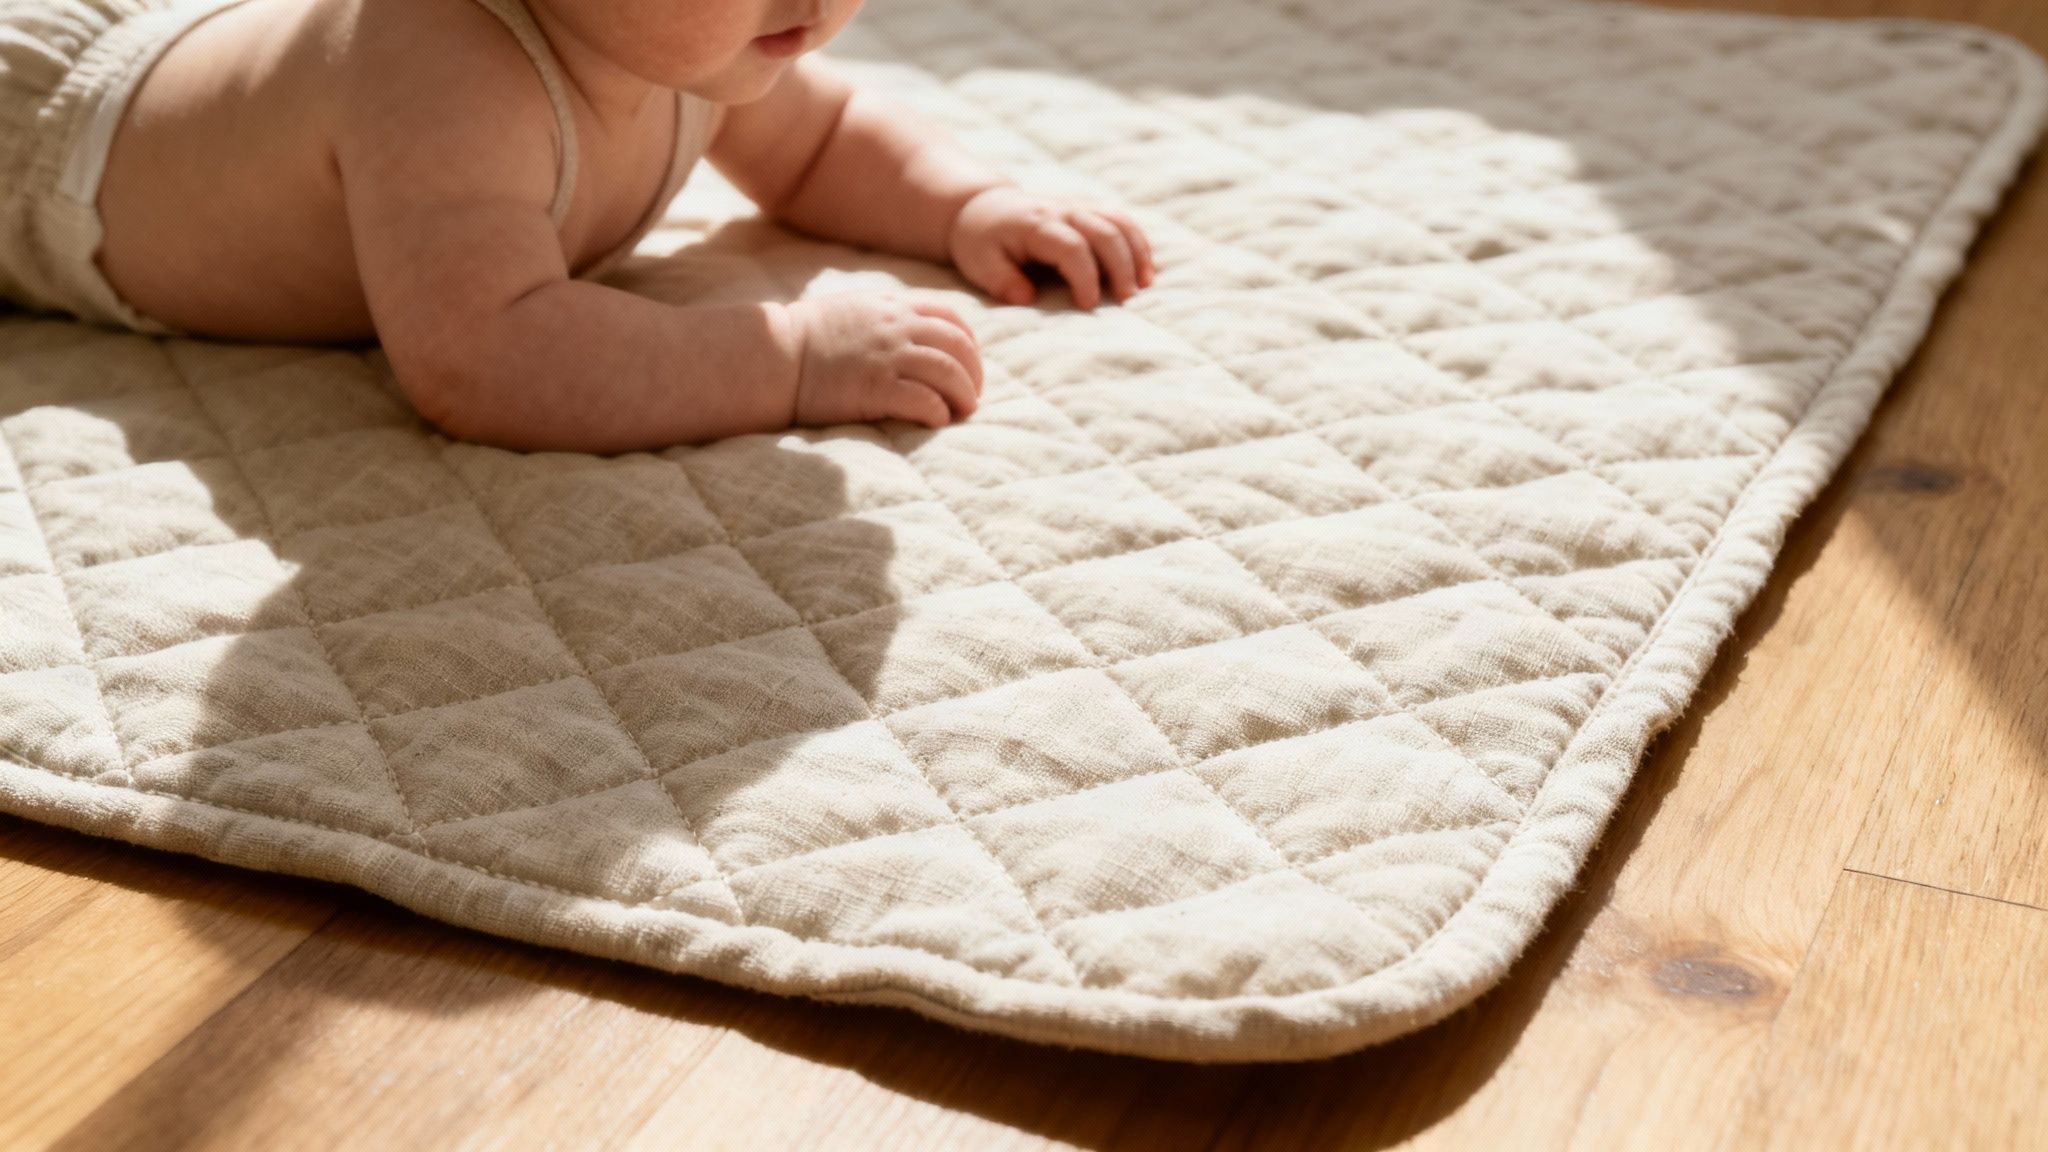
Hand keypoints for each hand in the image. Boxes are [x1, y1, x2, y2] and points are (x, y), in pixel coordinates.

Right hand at [784, 293, 982, 429]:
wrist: (774, 355)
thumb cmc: (805, 338)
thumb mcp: (852, 310)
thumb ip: (885, 317)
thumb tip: (909, 334)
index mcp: (892, 306)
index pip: (950, 317)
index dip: (968, 342)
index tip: (969, 363)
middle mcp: (897, 328)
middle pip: (958, 346)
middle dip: (973, 373)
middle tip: (971, 396)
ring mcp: (888, 357)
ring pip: (949, 372)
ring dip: (963, 395)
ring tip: (961, 412)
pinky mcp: (876, 389)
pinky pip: (924, 400)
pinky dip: (938, 411)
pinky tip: (936, 420)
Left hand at [947, 186, 1155, 309]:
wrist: (983, 205)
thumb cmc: (981, 241)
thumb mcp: (979, 262)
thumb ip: (1002, 280)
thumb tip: (1026, 298)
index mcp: (1036, 224)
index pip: (1071, 247)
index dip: (1084, 276)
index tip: (1089, 304)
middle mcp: (1062, 211)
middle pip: (1104, 231)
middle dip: (1120, 266)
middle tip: (1126, 300)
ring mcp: (1078, 207)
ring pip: (1119, 221)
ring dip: (1136, 252)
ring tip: (1145, 285)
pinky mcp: (1088, 209)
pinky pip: (1121, 219)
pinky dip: (1138, 242)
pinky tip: (1145, 270)